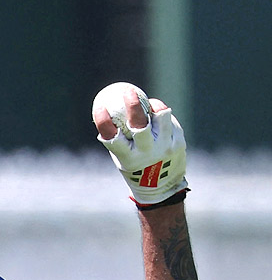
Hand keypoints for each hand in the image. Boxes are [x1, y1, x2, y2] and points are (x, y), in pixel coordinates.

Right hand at [93, 84, 187, 205]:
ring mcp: (165, 147)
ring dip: (153, 107)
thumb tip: (107, 113)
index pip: (112, 137)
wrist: (162, 188)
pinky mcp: (178, 142)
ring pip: (160, 117)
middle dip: (132, 106)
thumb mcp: (122, 158)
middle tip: (127, 91)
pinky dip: (161, 115)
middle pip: (140, 124)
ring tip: (149, 103)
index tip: (99, 107)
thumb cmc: (135, 168)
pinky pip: (169, 121)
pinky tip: (157, 113)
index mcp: (128, 158)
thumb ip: (118, 138)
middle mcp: (147, 153)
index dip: (104, 121)